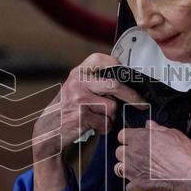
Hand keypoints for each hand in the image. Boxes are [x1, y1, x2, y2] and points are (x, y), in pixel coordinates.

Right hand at [31, 53, 145, 162]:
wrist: (48, 131)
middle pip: (115, 84)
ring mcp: (79, 99)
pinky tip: (93, 126)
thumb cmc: (67, 110)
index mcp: (78, 72)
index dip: (119, 66)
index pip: (102, 60)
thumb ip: (95, 82)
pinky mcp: (82, 116)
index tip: (130, 76)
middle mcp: (78, 82)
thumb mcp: (76, 88)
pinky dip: (104, 128)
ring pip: (112, 107)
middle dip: (133, 96)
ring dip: (111, 117)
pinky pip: (106, 122)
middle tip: (142, 103)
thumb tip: (126, 81)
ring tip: (98, 118)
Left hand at [115, 120, 190, 190]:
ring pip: (119, 168)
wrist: (189, 176)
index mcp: (140, 138)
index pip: (122, 135)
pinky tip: (143, 181)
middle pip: (118, 152)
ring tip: (139, 168)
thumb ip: (158, 129)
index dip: (129, 138)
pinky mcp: (137, 185)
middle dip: (126, 153)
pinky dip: (135, 185)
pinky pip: (129, 186)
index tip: (134, 140)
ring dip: (127, 168)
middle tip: (138, 155)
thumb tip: (150, 125)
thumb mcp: (174, 134)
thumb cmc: (184, 155)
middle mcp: (133, 153)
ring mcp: (133, 170)